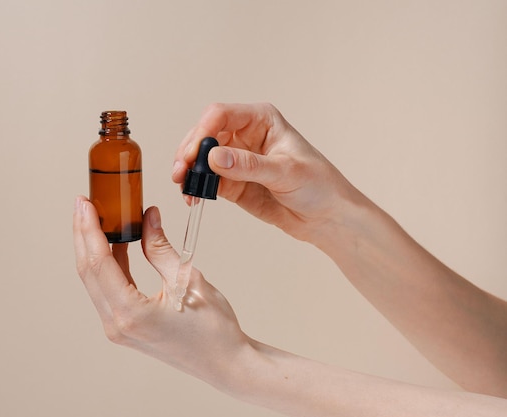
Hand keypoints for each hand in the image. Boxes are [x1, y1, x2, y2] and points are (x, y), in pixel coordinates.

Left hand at [72, 196, 249, 383]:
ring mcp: (118, 328)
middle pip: (89, 271)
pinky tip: (117, 244)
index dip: (89, 229)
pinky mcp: (126, 327)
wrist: (226, 363)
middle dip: (84, 234)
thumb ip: (160, 247)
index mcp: (130, 313)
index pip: (98, 262)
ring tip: (97, 219)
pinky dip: (110, 265)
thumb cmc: (214, 329)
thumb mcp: (187, 279)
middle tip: (83, 204)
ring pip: (96, 280)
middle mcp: (117, 324)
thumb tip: (147, 216)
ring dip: (94, 249)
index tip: (84, 203)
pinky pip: (109, 290)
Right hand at [172, 103, 363, 241]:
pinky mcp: (232, 182)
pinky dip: (196, 187)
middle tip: (181, 173)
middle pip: (204, 134)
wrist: (327, 217)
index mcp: (261, 120)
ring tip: (185, 188)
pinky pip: (207, 180)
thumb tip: (213, 156)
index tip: (194, 154)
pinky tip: (193, 197)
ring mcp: (237, 159)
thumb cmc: (319, 186)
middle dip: (189, 152)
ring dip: (189, 171)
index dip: (202, 132)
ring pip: (201, 158)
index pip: (220, 115)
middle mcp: (245, 136)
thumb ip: (248, 165)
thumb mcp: (286, 172)